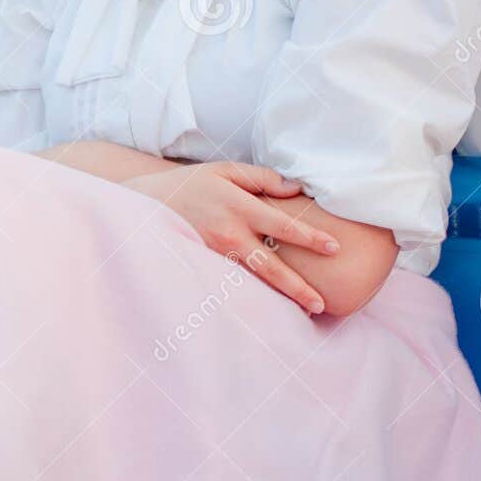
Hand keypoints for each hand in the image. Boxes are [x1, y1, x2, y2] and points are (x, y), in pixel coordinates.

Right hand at [123, 161, 340, 314]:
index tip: (334, 247)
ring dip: (280, 296)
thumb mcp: (225, 170)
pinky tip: (275, 306)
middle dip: (298, 286)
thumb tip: (297, 188)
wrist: (146, 204)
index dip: (310, 238)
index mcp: (238, 207)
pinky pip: (236, 284)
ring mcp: (215, 255)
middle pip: (271, 266)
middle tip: (321, 303)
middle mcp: (228, 235)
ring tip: (306, 309)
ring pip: (254, 281)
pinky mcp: (206, 267)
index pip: (282, 225)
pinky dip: (257, 294)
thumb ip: (262, 178)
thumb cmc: (191, 184)